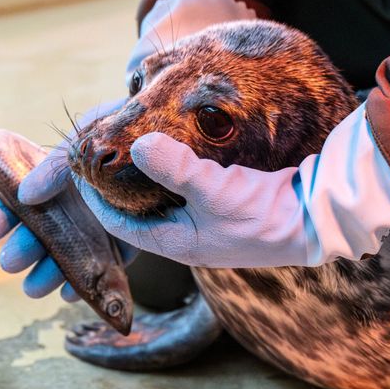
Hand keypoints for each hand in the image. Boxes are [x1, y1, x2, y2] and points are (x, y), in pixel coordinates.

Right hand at [0, 100, 131, 299]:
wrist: (188, 130)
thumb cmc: (134, 123)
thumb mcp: (91, 132)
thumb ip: (60, 162)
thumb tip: (27, 194)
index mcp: (66, 168)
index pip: (25, 192)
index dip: (2, 215)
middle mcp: (84, 193)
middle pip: (47, 224)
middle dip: (26, 246)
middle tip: (11, 264)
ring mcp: (110, 213)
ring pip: (75, 246)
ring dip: (52, 267)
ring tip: (36, 289)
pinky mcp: (138, 232)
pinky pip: (113, 258)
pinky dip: (92, 276)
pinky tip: (72, 292)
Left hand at [74, 105, 389, 267]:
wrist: (315, 218)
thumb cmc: (265, 216)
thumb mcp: (216, 192)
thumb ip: (176, 169)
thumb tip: (138, 145)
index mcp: (175, 243)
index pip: (116, 225)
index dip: (92, 198)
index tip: (75, 168)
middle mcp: (183, 235)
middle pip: (131, 211)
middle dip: (110, 186)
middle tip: (94, 153)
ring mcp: (200, 221)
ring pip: (153, 198)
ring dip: (136, 175)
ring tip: (119, 146)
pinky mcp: (216, 203)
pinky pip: (177, 187)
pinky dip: (163, 169)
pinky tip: (159, 146)